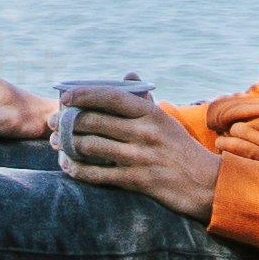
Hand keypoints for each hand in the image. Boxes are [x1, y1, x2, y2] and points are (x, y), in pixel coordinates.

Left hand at [65, 87, 219, 220]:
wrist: (206, 184)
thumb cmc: (181, 149)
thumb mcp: (167, 121)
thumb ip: (143, 100)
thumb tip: (129, 75)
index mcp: (151, 114)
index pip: (111, 97)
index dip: (84, 94)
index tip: (65, 97)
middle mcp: (145, 133)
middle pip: (94, 122)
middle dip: (66, 122)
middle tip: (53, 123)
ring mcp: (140, 157)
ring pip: (91, 146)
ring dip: (66, 145)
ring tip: (55, 143)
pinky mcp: (137, 181)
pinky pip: (97, 174)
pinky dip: (76, 169)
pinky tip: (67, 166)